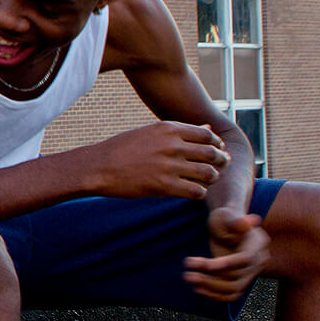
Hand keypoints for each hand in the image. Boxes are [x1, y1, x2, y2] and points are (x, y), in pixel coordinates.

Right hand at [85, 121, 228, 199]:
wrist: (98, 166)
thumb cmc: (123, 148)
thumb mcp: (151, 132)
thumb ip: (181, 131)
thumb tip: (208, 127)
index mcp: (169, 129)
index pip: (208, 134)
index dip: (217, 144)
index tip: (217, 150)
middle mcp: (172, 145)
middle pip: (212, 153)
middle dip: (221, 161)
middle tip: (220, 167)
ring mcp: (169, 166)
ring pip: (208, 174)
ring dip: (212, 178)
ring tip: (206, 180)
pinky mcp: (164, 186)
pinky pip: (196, 191)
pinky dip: (200, 193)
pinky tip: (193, 191)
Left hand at [183, 206, 270, 300]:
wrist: (225, 225)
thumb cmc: (224, 217)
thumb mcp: (227, 215)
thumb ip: (235, 220)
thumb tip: (246, 222)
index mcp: (258, 243)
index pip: (245, 258)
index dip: (226, 263)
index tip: (205, 265)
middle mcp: (259, 260)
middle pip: (237, 276)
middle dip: (211, 276)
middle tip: (188, 273)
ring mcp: (251, 272)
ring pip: (234, 288)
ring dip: (211, 287)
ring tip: (189, 278)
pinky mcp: (241, 280)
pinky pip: (232, 294)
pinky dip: (216, 295)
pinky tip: (199, 288)